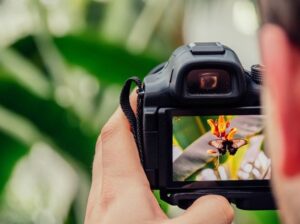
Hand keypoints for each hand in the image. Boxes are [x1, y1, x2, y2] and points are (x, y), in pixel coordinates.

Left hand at [85, 94, 233, 223]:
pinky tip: (144, 182)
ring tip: (148, 142)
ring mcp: (101, 207)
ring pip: (108, 163)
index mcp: (119, 191)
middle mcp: (104, 194)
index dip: (127, 108)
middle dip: (126, 122)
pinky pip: (112, 183)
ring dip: (126, 147)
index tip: (140, 92)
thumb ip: (207, 215)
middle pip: (109, 143)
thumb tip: (223, 202)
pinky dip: (127, 171)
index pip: (116, 133)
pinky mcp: (105, 219)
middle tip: (144, 113)